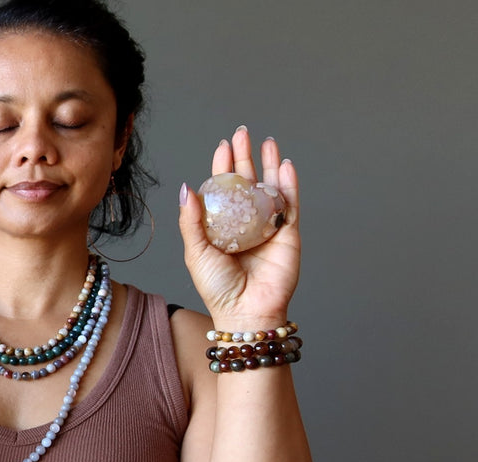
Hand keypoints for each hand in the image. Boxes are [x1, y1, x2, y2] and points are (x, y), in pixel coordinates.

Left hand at [178, 126, 300, 327]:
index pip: (224, 190)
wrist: (245, 311)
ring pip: (271, 188)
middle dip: (245, 157)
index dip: (223, 167)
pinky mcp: (289, 234)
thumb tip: (187, 188)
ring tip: (266, 142)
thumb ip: (191, 221)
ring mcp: (269, 227)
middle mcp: (246, 223)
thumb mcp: (196, 252)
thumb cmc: (217, 287)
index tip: (223, 146)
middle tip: (243, 134)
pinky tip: (285, 165)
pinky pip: (290, 204)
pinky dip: (289, 184)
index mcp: (223, 226)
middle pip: (248, 183)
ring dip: (269, 164)